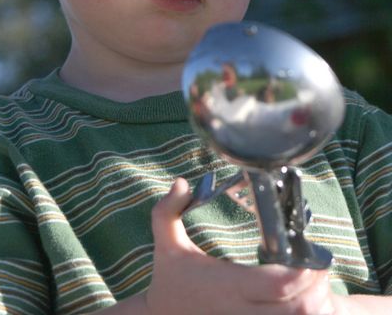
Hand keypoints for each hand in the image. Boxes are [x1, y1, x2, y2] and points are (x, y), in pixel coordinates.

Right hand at [143, 177, 337, 314]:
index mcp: (227, 284)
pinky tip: (298, 301)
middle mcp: (242, 310)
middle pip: (298, 307)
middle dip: (317, 286)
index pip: (279, 284)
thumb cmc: (169, 279)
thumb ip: (168, 210)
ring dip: (313, 304)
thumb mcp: (165, 242)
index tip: (311, 253)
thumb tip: (181, 182)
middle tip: (319, 264)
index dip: (304, 271)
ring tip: (312, 281)